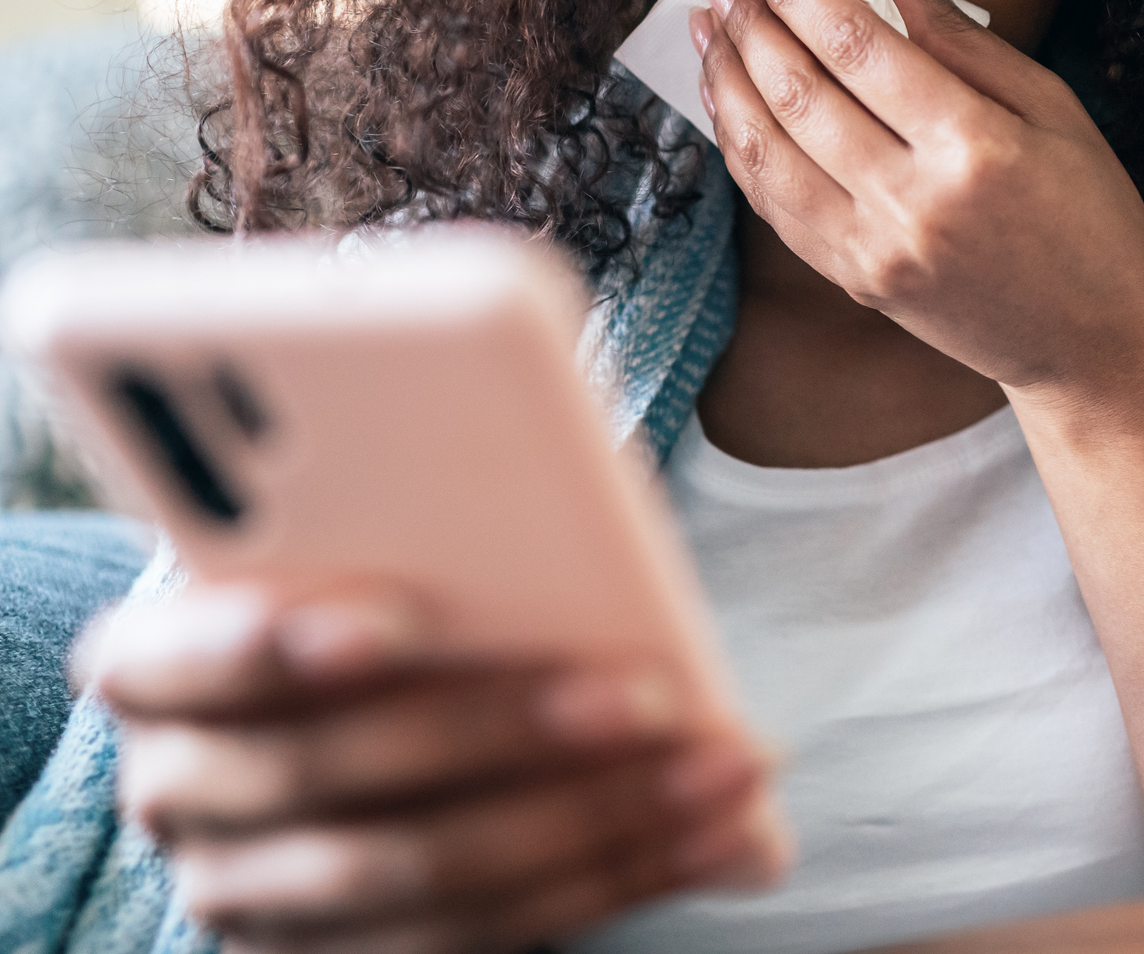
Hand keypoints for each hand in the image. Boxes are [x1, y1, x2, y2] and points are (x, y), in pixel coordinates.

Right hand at [87, 582, 786, 953]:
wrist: (355, 713)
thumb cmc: (388, 589)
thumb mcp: (382, 543)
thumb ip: (442, 512)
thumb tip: (584, 491)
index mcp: (157, 668)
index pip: (170, 660)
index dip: (267, 644)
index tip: (396, 619)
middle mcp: (183, 794)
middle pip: (337, 776)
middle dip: (503, 732)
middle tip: (646, 693)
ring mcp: (260, 898)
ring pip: (427, 874)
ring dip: (598, 818)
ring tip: (727, 767)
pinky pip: (490, 934)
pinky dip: (619, 877)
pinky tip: (723, 833)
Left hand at [692, 0, 1143, 399]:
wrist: (1091, 342)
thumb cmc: (1090, 215)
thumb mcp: (1052, 109)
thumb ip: (962, 37)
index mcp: (973, 148)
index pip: (860, 50)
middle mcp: (913, 203)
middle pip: (801, 95)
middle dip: (752, 27)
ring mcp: (876, 252)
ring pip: (768, 153)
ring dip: (727, 83)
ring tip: (708, 29)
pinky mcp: (856, 283)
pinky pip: (776, 208)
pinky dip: (741, 150)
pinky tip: (728, 105)